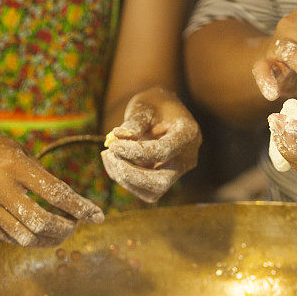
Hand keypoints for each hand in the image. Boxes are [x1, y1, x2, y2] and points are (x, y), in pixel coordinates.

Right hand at [0, 123, 103, 245]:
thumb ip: (43, 176)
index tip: (98, 216)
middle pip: (41, 222)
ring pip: (26, 237)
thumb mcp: (20, 152)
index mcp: (14, 165)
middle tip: (75, 224)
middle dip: (66, 228)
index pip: (55, 193)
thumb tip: (72, 203)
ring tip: (61, 231)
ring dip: (50, 239)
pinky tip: (41, 233)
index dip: (80, 208)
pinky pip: (10, 238)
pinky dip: (31, 239)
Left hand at [102, 86, 200, 202]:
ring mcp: (178, 170)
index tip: (113, 145)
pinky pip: (145, 189)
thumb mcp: (144, 106)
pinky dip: (125, 179)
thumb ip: (134, 122)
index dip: (136, 152)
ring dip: (125, 179)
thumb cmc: (154, 104)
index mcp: (188, 134)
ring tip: (108, 156)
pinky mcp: (165, 177)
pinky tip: (113, 160)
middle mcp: (187, 157)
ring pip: (152, 191)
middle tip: (109, 156)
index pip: (163, 152)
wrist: (162, 110)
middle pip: (161, 182)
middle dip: (130, 174)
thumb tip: (118, 138)